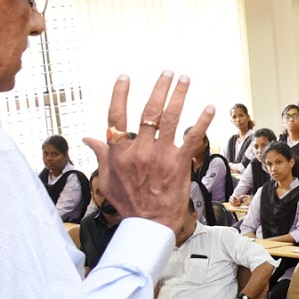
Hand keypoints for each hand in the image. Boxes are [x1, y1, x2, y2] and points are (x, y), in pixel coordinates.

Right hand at [84, 72, 213, 227]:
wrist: (149, 226)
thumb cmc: (129, 204)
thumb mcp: (108, 179)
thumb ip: (101, 155)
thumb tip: (88, 138)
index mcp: (119, 153)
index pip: (116, 116)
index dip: (120, 95)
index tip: (125, 77)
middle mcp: (139, 151)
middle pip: (148, 112)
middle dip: (159, 88)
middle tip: (168, 72)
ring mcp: (160, 157)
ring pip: (170, 119)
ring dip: (178, 96)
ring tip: (185, 79)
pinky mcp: (179, 165)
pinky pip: (192, 139)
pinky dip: (202, 122)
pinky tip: (210, 108)